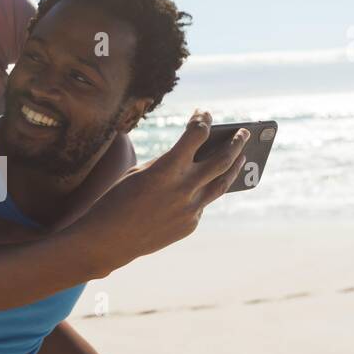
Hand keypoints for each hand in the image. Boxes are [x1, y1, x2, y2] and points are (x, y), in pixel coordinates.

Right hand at [80, 110, 247, 267]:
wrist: (109, 239)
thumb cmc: (118, 200)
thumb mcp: (140, 173)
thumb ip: (168, 163)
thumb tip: (192, 157)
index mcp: (168, 168)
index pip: (197, 135)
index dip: (202, 120)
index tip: (204, 113)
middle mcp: (184, 187)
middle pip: (222, 159)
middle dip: (236, 142)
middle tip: (244, 133)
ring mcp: (190, 209)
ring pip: (222, 183)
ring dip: (234, 166)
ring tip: (242, 156)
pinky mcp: (190, 225)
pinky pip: (202, 203)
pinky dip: (204, 191)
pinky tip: (208, 185)